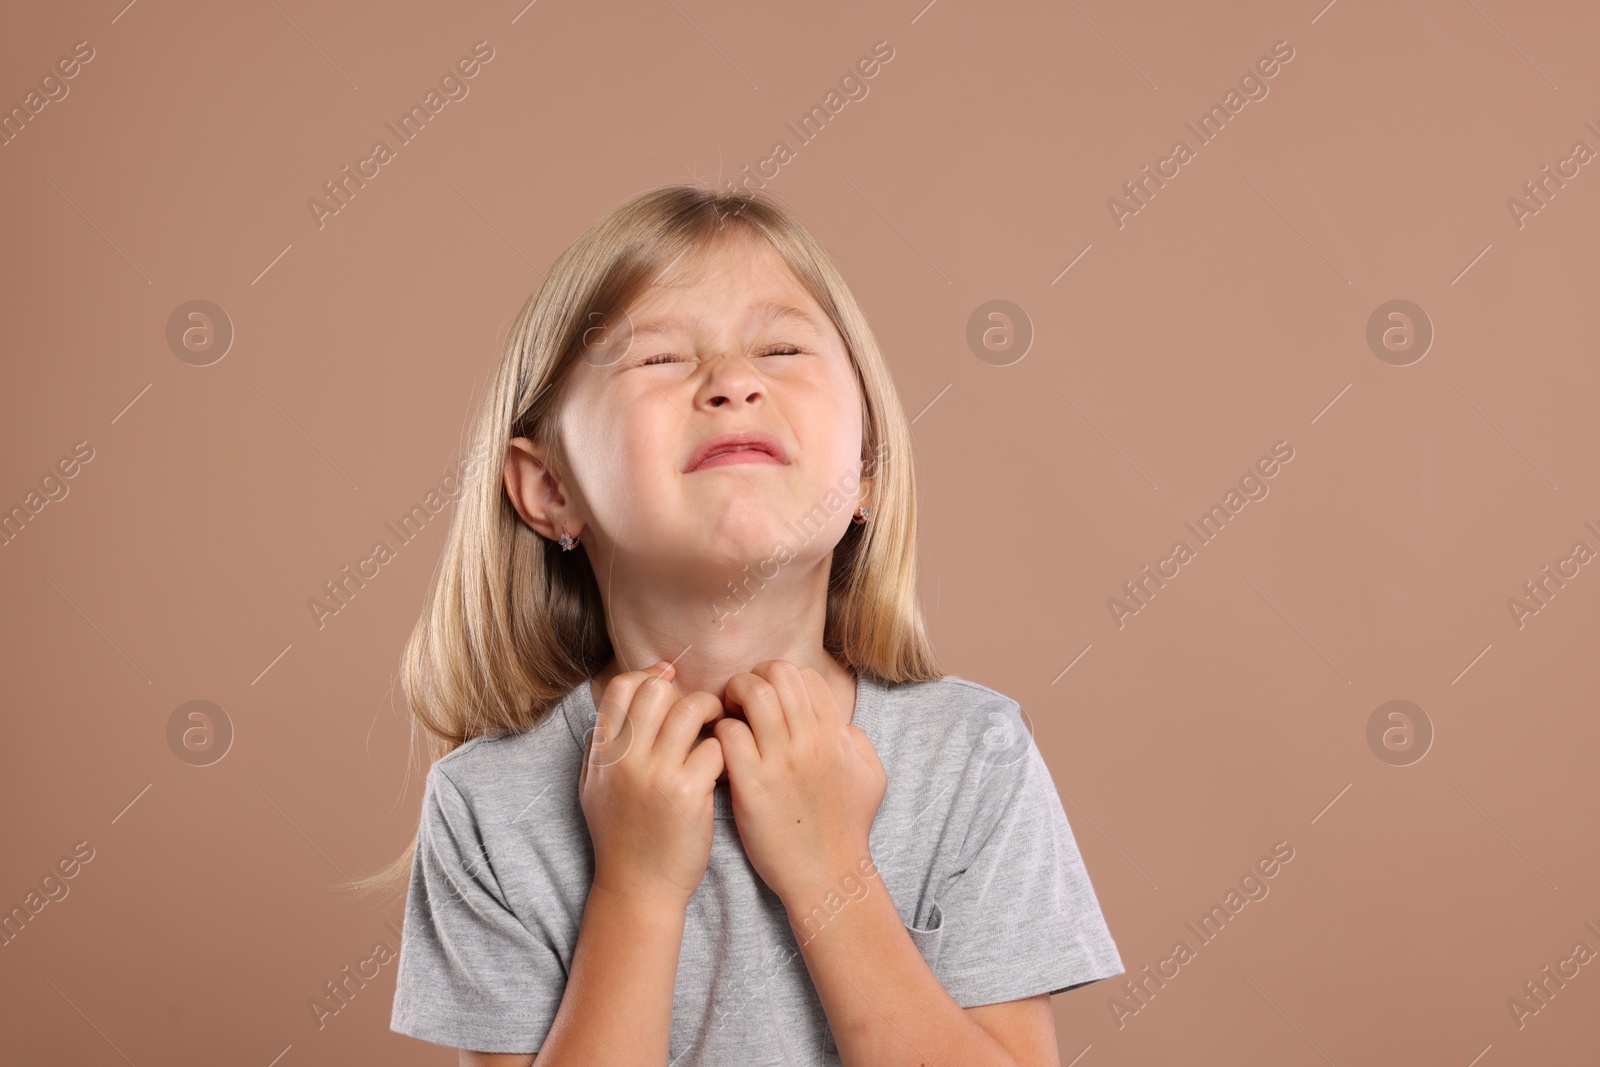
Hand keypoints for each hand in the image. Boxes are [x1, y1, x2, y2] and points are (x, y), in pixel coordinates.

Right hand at [579, 662, 726, 909]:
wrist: (638, 887)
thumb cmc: (621, 835)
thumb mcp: (594, 787)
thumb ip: (603, 744)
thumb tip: (626, 699)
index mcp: (602, 753)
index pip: (622, 687)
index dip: (650, 676)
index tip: (671, 683)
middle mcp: (625, 759)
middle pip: (656, 690)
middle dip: (685, 692)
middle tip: (700, 710)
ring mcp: (656, 775)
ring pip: (690, 709)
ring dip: (711, 712)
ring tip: (719, 727)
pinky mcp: (688, 793)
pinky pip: (715, 746)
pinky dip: (724, 749)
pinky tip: (722, 764)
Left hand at [713, 661, 886, 908]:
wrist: (828, 875)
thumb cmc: (847, 828)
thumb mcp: (871, 777)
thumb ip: (858, 740)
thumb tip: (839, 723)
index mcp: (835, 734)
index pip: (805, 676)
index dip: (782, 679)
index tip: (769, 698)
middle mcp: (810, 741)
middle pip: (778, 673)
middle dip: (754, 678)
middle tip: (742, 701)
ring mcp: (781, 761)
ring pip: (753, 694)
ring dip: (734, 697)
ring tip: (728, 717)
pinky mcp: (753, 785)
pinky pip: (729, 734)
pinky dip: (720, 732)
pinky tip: (722, 750)